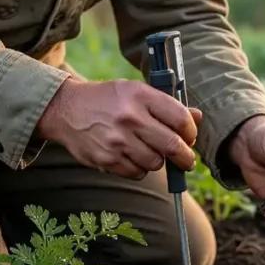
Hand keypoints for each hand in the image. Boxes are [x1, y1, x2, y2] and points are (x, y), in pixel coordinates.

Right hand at [36, 78, 201, 179]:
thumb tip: (197, 118)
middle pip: (172, 146)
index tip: (189, 137)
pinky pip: (137, 173)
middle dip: (185, 157)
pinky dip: (140, 169)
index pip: (180, 118)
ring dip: (158, 161)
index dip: (191, 132)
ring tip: (149, 152)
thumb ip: (167, 105)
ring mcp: (117, 140)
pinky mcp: (106, 159)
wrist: (66, 109)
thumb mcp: (136, 92)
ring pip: (156, 163)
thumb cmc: (109, 100)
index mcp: (140, 95)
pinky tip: (132, 157)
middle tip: (186, 160)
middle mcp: (129, 117)